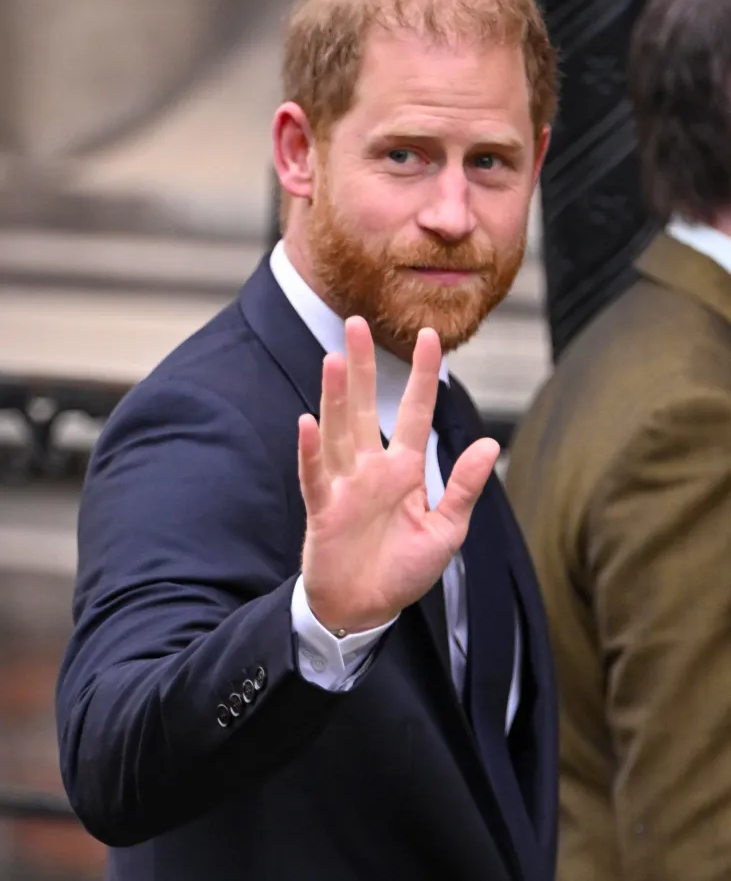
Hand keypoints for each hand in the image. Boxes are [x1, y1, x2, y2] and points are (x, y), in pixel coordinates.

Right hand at [298, 317, 499, 633]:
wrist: (365, 609)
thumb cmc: (403, 569)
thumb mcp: (446, 530)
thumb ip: (463, 487)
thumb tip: (492, 444)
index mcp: (404, 469)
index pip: (415, 411)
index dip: (423, 375)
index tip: (430, 336)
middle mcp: (372, 468)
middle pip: (365, 407)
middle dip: (362, 366)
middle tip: (356, 323)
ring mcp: (344, 486)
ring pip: (339, 432)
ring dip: (335, 397)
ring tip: (334, 359)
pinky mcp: (323, 510)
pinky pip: (315, 476)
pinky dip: (310, 452)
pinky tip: (306, 423)